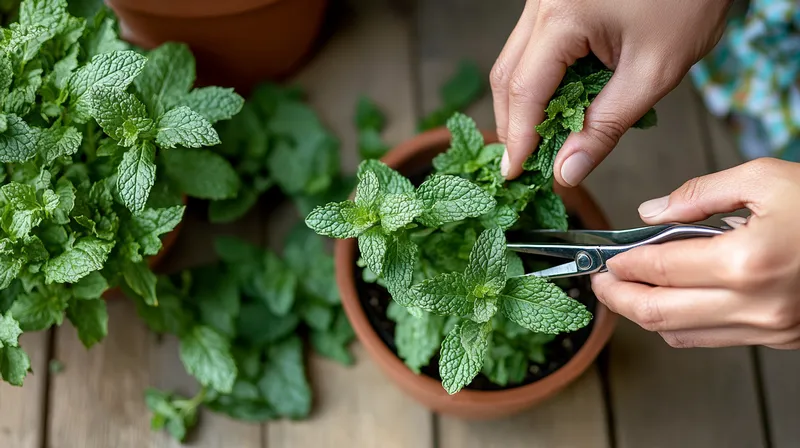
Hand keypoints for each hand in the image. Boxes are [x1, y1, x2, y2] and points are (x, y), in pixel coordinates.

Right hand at [492, 0, 730, 184]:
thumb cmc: (691, 0)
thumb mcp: (654, 71)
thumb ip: (606, 125)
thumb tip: (567, 170)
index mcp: (563, 16)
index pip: (524, 91)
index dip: (518, 139)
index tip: (516, 174)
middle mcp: (542, 1)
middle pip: (507, 74)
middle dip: (512, 124)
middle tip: (523, 164)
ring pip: (514, 59)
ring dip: (523, 103)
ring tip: (539, 141)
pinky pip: (533, 45)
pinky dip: (539, 79)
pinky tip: (556, 104)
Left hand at [592, 158, 799, 348]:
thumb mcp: (765, 177)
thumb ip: (700, 192)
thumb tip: (650, 213)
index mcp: (748, 261)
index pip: (660, 269)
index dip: (622, 265)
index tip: (605, 258)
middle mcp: (756, 304)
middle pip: (659, 313)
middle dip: (619, 298)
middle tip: (600, 282)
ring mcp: (769, 328)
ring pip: (680, 334)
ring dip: (644, 314)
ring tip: (627, 291)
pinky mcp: (780, 339)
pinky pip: (711, 340)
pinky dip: (678, 324)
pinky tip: (669, 301)